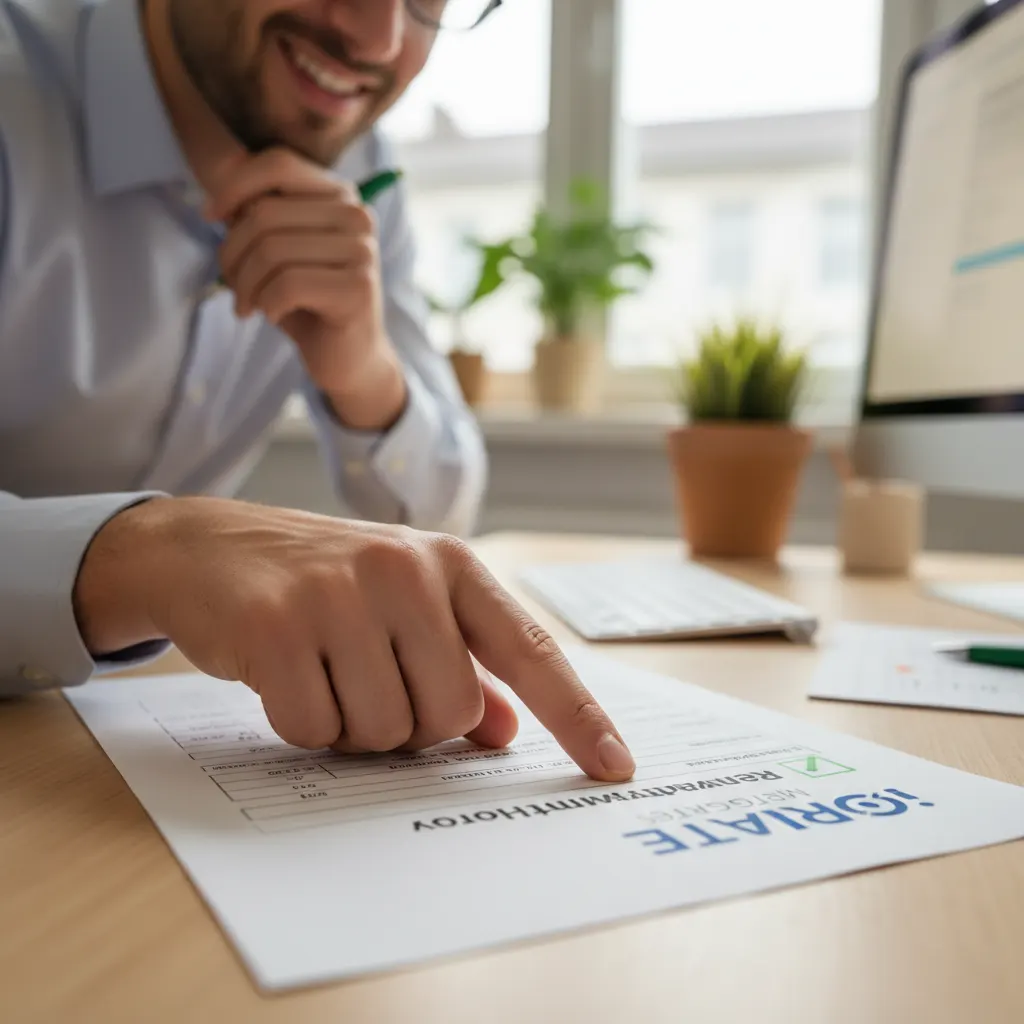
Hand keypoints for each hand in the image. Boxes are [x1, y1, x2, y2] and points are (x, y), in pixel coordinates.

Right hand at [74, 499, 636, 782]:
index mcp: (450, 563)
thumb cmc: (322, 580)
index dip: (577, 714)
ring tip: (326, 672)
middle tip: (369, 683)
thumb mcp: (402, 606)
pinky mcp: (276, 626)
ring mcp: (339, 594)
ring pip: (384, 730)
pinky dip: (303, 723)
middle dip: (413, 726)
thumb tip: (505, 732)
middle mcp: (405, 570)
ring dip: (355, 727)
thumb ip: (461, 664)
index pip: (530, 649)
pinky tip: (285, 674)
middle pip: (452, 714)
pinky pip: (315, 729)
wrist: (208, 544)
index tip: (616, 768)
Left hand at [208, 148, 406, 430]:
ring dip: (245, 285)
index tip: (210, 216)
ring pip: (271, 251)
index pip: (277, 163)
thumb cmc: (308, 302)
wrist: (350, 358)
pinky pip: (287, 285)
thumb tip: (218, 185)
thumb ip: (256, 214)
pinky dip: (267, 304)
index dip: (234, 185)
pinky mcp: (358, 288)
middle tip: (232, 285)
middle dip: (232, 252)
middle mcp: (357, 216)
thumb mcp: (279, 250)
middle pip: (264, 213)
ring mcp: (362, 251)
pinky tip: (274, 316)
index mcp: (339, 196)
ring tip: (248, 304)